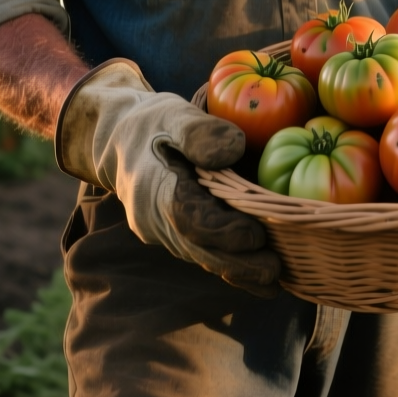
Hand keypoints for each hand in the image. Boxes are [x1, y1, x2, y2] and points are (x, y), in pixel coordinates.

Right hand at [57, 59, 281, 294]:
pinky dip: (231, 266)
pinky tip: (262, 277)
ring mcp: (163, 234)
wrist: (120, 142)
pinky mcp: (174, 237)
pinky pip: (203, 254)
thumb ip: (202, 132)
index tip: (256, 236)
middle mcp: (155, 221)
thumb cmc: (154, 124)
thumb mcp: (175, 116)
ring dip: (238, 272)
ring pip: (202, 258)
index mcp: (155, 189)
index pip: (189, 219)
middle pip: (199, 249)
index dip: (223, 231)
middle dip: (238, 264)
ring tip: (276, 280)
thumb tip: (234, 150)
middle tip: (275, 271)